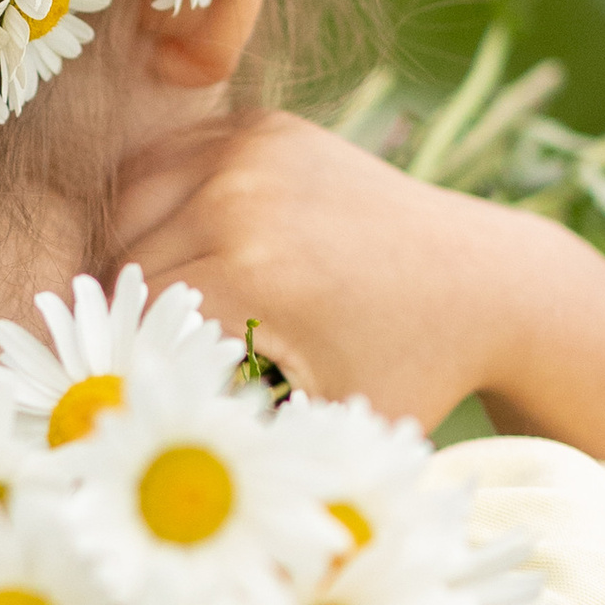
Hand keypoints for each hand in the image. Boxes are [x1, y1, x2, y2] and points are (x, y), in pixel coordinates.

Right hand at [111, 107, 550, 424]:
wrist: (484, 281)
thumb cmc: (406, 372)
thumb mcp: (326, 430)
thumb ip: (236, 446)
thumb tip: (153, 478)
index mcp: (253, 272)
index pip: (132, 318)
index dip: (129, 362)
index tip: (144, 394)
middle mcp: (242, 195)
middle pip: (121, 259)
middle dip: (130, 314)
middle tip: (159, 355)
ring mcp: (250, 149)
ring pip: (130, 206)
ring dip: (131, 254)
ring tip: (170, 305)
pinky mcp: (260, 127)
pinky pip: (167, 165)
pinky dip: (161, 207)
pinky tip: (189, 250)